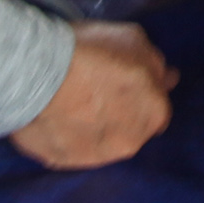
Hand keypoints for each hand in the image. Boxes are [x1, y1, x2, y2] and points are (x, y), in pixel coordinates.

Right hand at [13, 20, 175, 167]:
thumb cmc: (90, 52)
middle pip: (131, 129)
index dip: (141, 95)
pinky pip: (70, 149)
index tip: (122, 83)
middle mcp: (131, 143)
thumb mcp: (133, 39)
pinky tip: (54, 117)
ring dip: (93, 128)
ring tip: (71, 104)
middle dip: (120, 114)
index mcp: (155, 113)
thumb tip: (167, 78)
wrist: (36, 76)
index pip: (156, 109)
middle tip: (96, 92)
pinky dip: (67, 136)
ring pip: (100, 143)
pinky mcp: (63, 163)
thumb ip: (153, 64)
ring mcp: (96, 158)